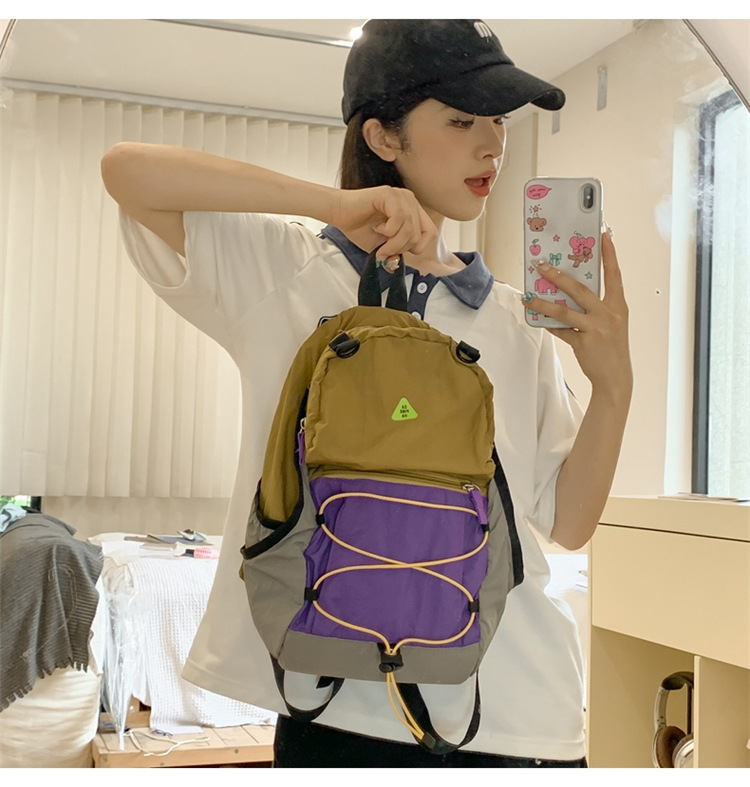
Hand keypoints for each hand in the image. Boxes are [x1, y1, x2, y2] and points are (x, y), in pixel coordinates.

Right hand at [329, 186, 437, 260]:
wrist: (339, 214)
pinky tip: (377, 227)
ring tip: (380, 241)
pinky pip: (399, 218)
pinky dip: (388, 231)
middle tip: (383, 250)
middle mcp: (410, 201)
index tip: (396, 251)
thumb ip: (396, 253)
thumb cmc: (360, 227)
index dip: (416, 248)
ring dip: (393, 242)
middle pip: (419, 234)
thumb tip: (398, 263)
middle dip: (400, 248)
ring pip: (410, 229)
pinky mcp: (390, 194)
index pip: (430, 234)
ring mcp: (401, 196)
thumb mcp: (382, 246)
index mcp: (413, 211)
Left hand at [525, 231, 631, 400]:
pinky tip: (536, 318)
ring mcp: (596, 328)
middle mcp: (609, 314)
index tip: (604, 235)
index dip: (610, 254)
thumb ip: (595, 306)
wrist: (616, 377)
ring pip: (565, 310)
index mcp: (618, 305)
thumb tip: (569, 291)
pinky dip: (548, 324)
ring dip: (544, 302)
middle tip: (542, 266)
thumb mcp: (610, 322)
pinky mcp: (583, 342)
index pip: (614, 274)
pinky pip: (561, 330)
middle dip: (559, 276)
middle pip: (581, 289)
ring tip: (528, 296)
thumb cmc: (611, 346)